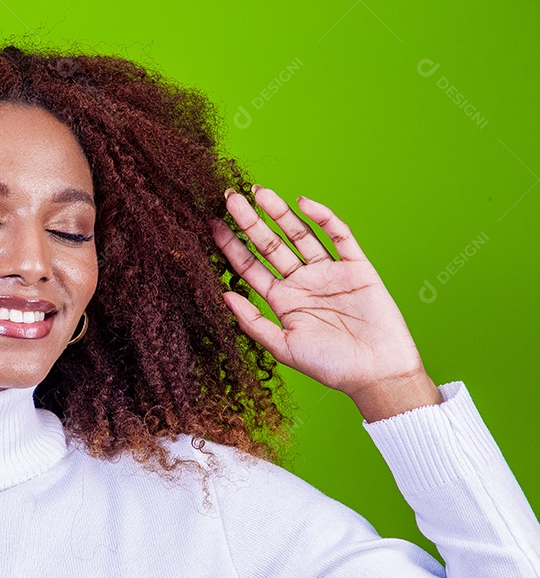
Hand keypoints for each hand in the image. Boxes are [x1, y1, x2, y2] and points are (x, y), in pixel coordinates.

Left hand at [212, 186, 440, 421]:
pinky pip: (338, 236)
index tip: (212, 224)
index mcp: (282, 300)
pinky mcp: (356, 267)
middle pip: (271, 244)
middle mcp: (302, 282)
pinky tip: (302, 203)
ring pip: (300, 234)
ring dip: (280, 213)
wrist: (377, 374)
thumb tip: (224, 295)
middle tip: (230, 197)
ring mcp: (329, 272)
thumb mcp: (283, 347)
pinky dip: (322, 218)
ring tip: (259, 192)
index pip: (250, 266)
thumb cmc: (330, 366)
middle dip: (250, 221)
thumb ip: (253, 322)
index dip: (231, 245)